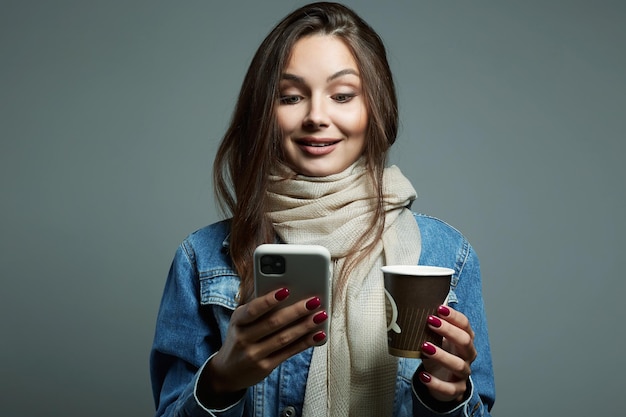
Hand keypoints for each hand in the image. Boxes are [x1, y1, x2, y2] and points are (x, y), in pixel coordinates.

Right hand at [200, 288, 326, 397]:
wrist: (227, 372)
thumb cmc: (240, 338)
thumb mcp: (240, 322)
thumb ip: (258, 308)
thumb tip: (286, 291)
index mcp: (237, 321)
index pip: (253, 309)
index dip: (269, 300)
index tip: (286, 290)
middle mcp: (244, 338)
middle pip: (273, 323)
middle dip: (296, 311)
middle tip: (314, 300)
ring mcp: (254, 354)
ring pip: (284, 338)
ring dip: (304, 326)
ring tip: (320, 315)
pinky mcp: (265, 367)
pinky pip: (288, 352)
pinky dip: (305, 343)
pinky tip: (318, 335)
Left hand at [418, 305, 476, 402]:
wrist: (443, 380)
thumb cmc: (440, 354)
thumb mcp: (437, 338)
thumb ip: (432, 325)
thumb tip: (414, 303)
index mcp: (464, 339)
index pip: (465, 325)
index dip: (454, 316)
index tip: (439, 308)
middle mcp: (467, 355)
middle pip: (465, 341)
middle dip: (448, 331)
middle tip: (430, 321)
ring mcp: (463, 373)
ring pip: (459, 364)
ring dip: (442, 355)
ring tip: (425, 347)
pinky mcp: (456, 389)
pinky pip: (449, 388)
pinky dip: (436, 383)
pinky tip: (424, 376)